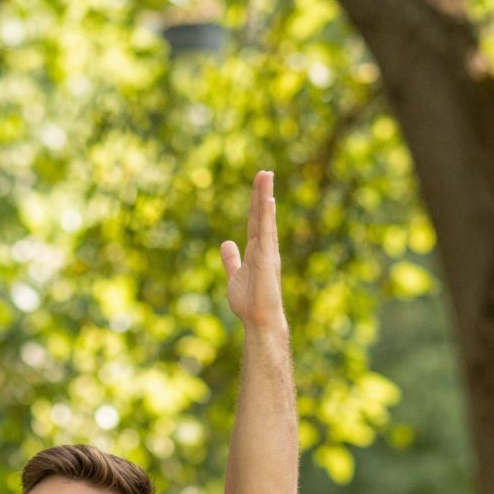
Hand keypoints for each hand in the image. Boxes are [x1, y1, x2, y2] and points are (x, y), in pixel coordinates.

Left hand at [221, 170, 285, 331]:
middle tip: (264, 172)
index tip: (258, 183)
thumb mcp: (234, 276)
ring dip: (265, 197)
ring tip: (266, 176)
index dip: (256, 202)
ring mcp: (267, 252)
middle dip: (262, 193)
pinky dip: (267, 217)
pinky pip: (267, 234)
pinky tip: (268, 201)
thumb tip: (226, 244)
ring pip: (266, 219)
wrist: (258, 320)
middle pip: (262, 215)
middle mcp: (264, 248)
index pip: (256, 221)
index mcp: (257, 250)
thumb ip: (232, 260)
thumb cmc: (249, 302)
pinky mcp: (267, 259)